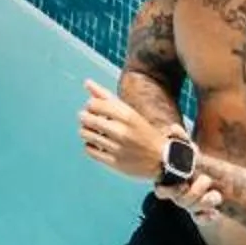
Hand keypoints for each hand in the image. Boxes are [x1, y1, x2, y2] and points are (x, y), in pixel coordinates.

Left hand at [78, 78, 216, 199]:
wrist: (161, 158)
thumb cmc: (142, 131)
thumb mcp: (128, 111)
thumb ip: (106, 96)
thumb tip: (87, 82)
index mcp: (127, 116)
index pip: (94, 104)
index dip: (90, 105)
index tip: (95, 109)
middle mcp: (122, 131)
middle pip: (87, 118)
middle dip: (84, 117)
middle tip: (90, 120)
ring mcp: (118, 148)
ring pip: (86, 134)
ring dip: (85, 131)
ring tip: (93, 132)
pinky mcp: (114, 162)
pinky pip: (89, 150)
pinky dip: (89, 145)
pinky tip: (96, 144)